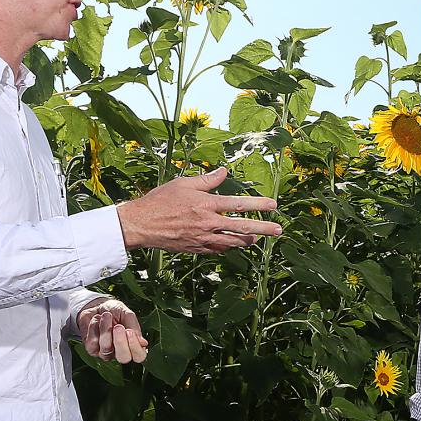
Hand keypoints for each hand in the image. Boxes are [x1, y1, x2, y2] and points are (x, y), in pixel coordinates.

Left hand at [77, 299, 148, 363]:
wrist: (95, 305)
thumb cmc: (114, 311)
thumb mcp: (127, 314)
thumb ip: (134, 327)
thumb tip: (143, 343)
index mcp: (132, 345)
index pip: (139, 356)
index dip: (136, 347)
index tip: (130, 332)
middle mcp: (119, 352)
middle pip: (123, 358)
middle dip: (120, 342)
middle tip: (118, 327)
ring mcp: (105, 352)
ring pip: (106, 349)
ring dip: (105, 330)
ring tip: (106, 315)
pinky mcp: (91, 349)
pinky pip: (93, 343)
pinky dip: (94, 327)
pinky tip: (96, 320)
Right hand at [116, 167, 281, 252]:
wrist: (141, 224)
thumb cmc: (160, 201)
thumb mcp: (183, 183)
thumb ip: (207, 180)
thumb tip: (224, 171)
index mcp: (207, 205)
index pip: (239, 204)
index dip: (259, 205)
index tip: (274, 205)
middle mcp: (208, 223)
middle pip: (242, 227)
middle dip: (263, 228)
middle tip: (278, 230)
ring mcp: (203, 239)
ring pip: (232, 242)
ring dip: (247, 241)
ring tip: (258, 240)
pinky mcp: (196, 249)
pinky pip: (217, 250)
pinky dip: (228, 247)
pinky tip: (233, 245)